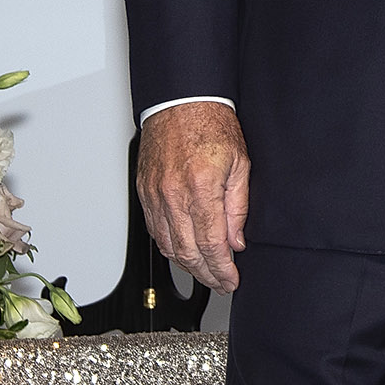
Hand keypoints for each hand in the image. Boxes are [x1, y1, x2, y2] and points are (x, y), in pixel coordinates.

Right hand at [137, 102, 249, 292]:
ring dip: (187, 265)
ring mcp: (155, 195)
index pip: (211, 244)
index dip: (222, 269)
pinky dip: (170, 246)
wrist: (181, 101)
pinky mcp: (144, 193)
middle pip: (187, 252)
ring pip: (168, 246)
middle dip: (206, 274)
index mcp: (201, 187)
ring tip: (205, 272)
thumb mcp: (240, 162)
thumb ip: (238, 206)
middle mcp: (173, 195)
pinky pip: (155, 231)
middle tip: (220, 283)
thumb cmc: (211, 124)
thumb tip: (236, 240)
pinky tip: (184, 251)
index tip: (230, 280)